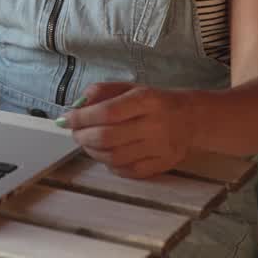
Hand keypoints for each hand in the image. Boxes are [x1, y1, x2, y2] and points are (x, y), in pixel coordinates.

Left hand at [56, 82, 198, 178]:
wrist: (192, 118)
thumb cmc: (155, 101)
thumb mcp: (130, 87)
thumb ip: (102, 92)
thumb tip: (77, 106)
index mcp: (146, 100)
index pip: (106, 112)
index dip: (81, 118)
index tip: (65, 119)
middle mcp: (154, 124)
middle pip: (107, 137)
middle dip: (83, 137)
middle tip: (75, 133)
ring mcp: (160, 148)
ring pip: (114, 157)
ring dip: (93, 152)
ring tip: (87, 144)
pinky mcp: (163, 165)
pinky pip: (128, 171)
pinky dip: (111, 165)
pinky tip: (107, 155)